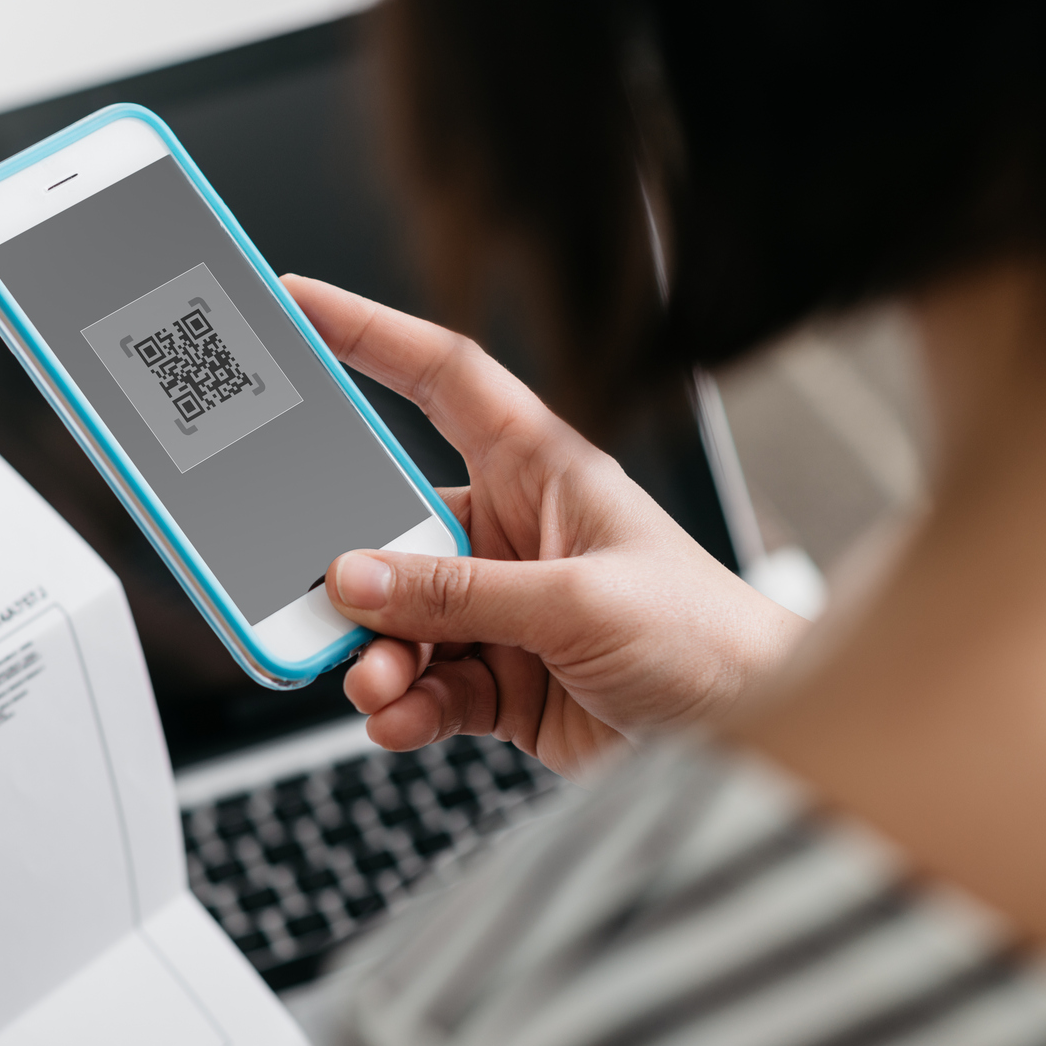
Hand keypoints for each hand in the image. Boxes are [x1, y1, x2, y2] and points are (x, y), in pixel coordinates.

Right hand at [287, 275, 806, 780]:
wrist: (750, 740)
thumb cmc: (707, 639)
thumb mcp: (580, 603)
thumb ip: (463, 594)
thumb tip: (358, 578)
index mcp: (543, 471)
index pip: (443, 379)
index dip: (370, 335)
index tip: (295, 304)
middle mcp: (514, 532)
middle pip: (395, 525)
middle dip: (352, 568)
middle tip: (317, 597)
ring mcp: (504, 610)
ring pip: (400, 618)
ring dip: (378, 655)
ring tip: (377, 685)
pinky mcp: (502, 680)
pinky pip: (424, 685)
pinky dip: (404, 706)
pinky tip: (400, 719)